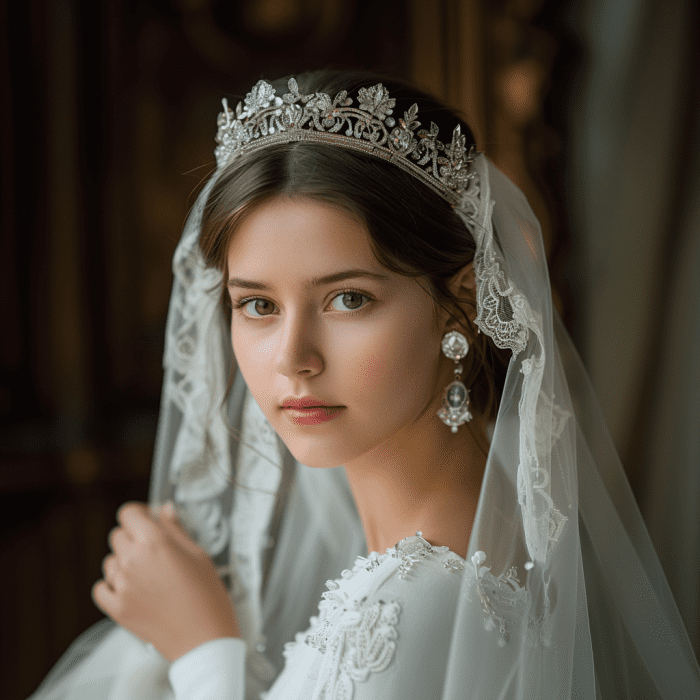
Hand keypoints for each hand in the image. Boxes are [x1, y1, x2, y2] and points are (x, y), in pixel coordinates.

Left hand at [93, 501, 239, 661]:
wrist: (203, 639)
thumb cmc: (207, 596)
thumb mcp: (198, 554)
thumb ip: (176, 529)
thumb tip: (164, 511)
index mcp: (154, 542)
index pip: (128, 513)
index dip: (139, 514)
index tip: (147, 519)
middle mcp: (132, 560)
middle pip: (118, 535)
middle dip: (134, 536)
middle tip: (153, 549)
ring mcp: (121, 586)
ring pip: (110, 561)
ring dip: (124, 561)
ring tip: (147, 573)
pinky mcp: (116, 609)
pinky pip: (101, 588)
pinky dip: (112, 586)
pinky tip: (131, 588)